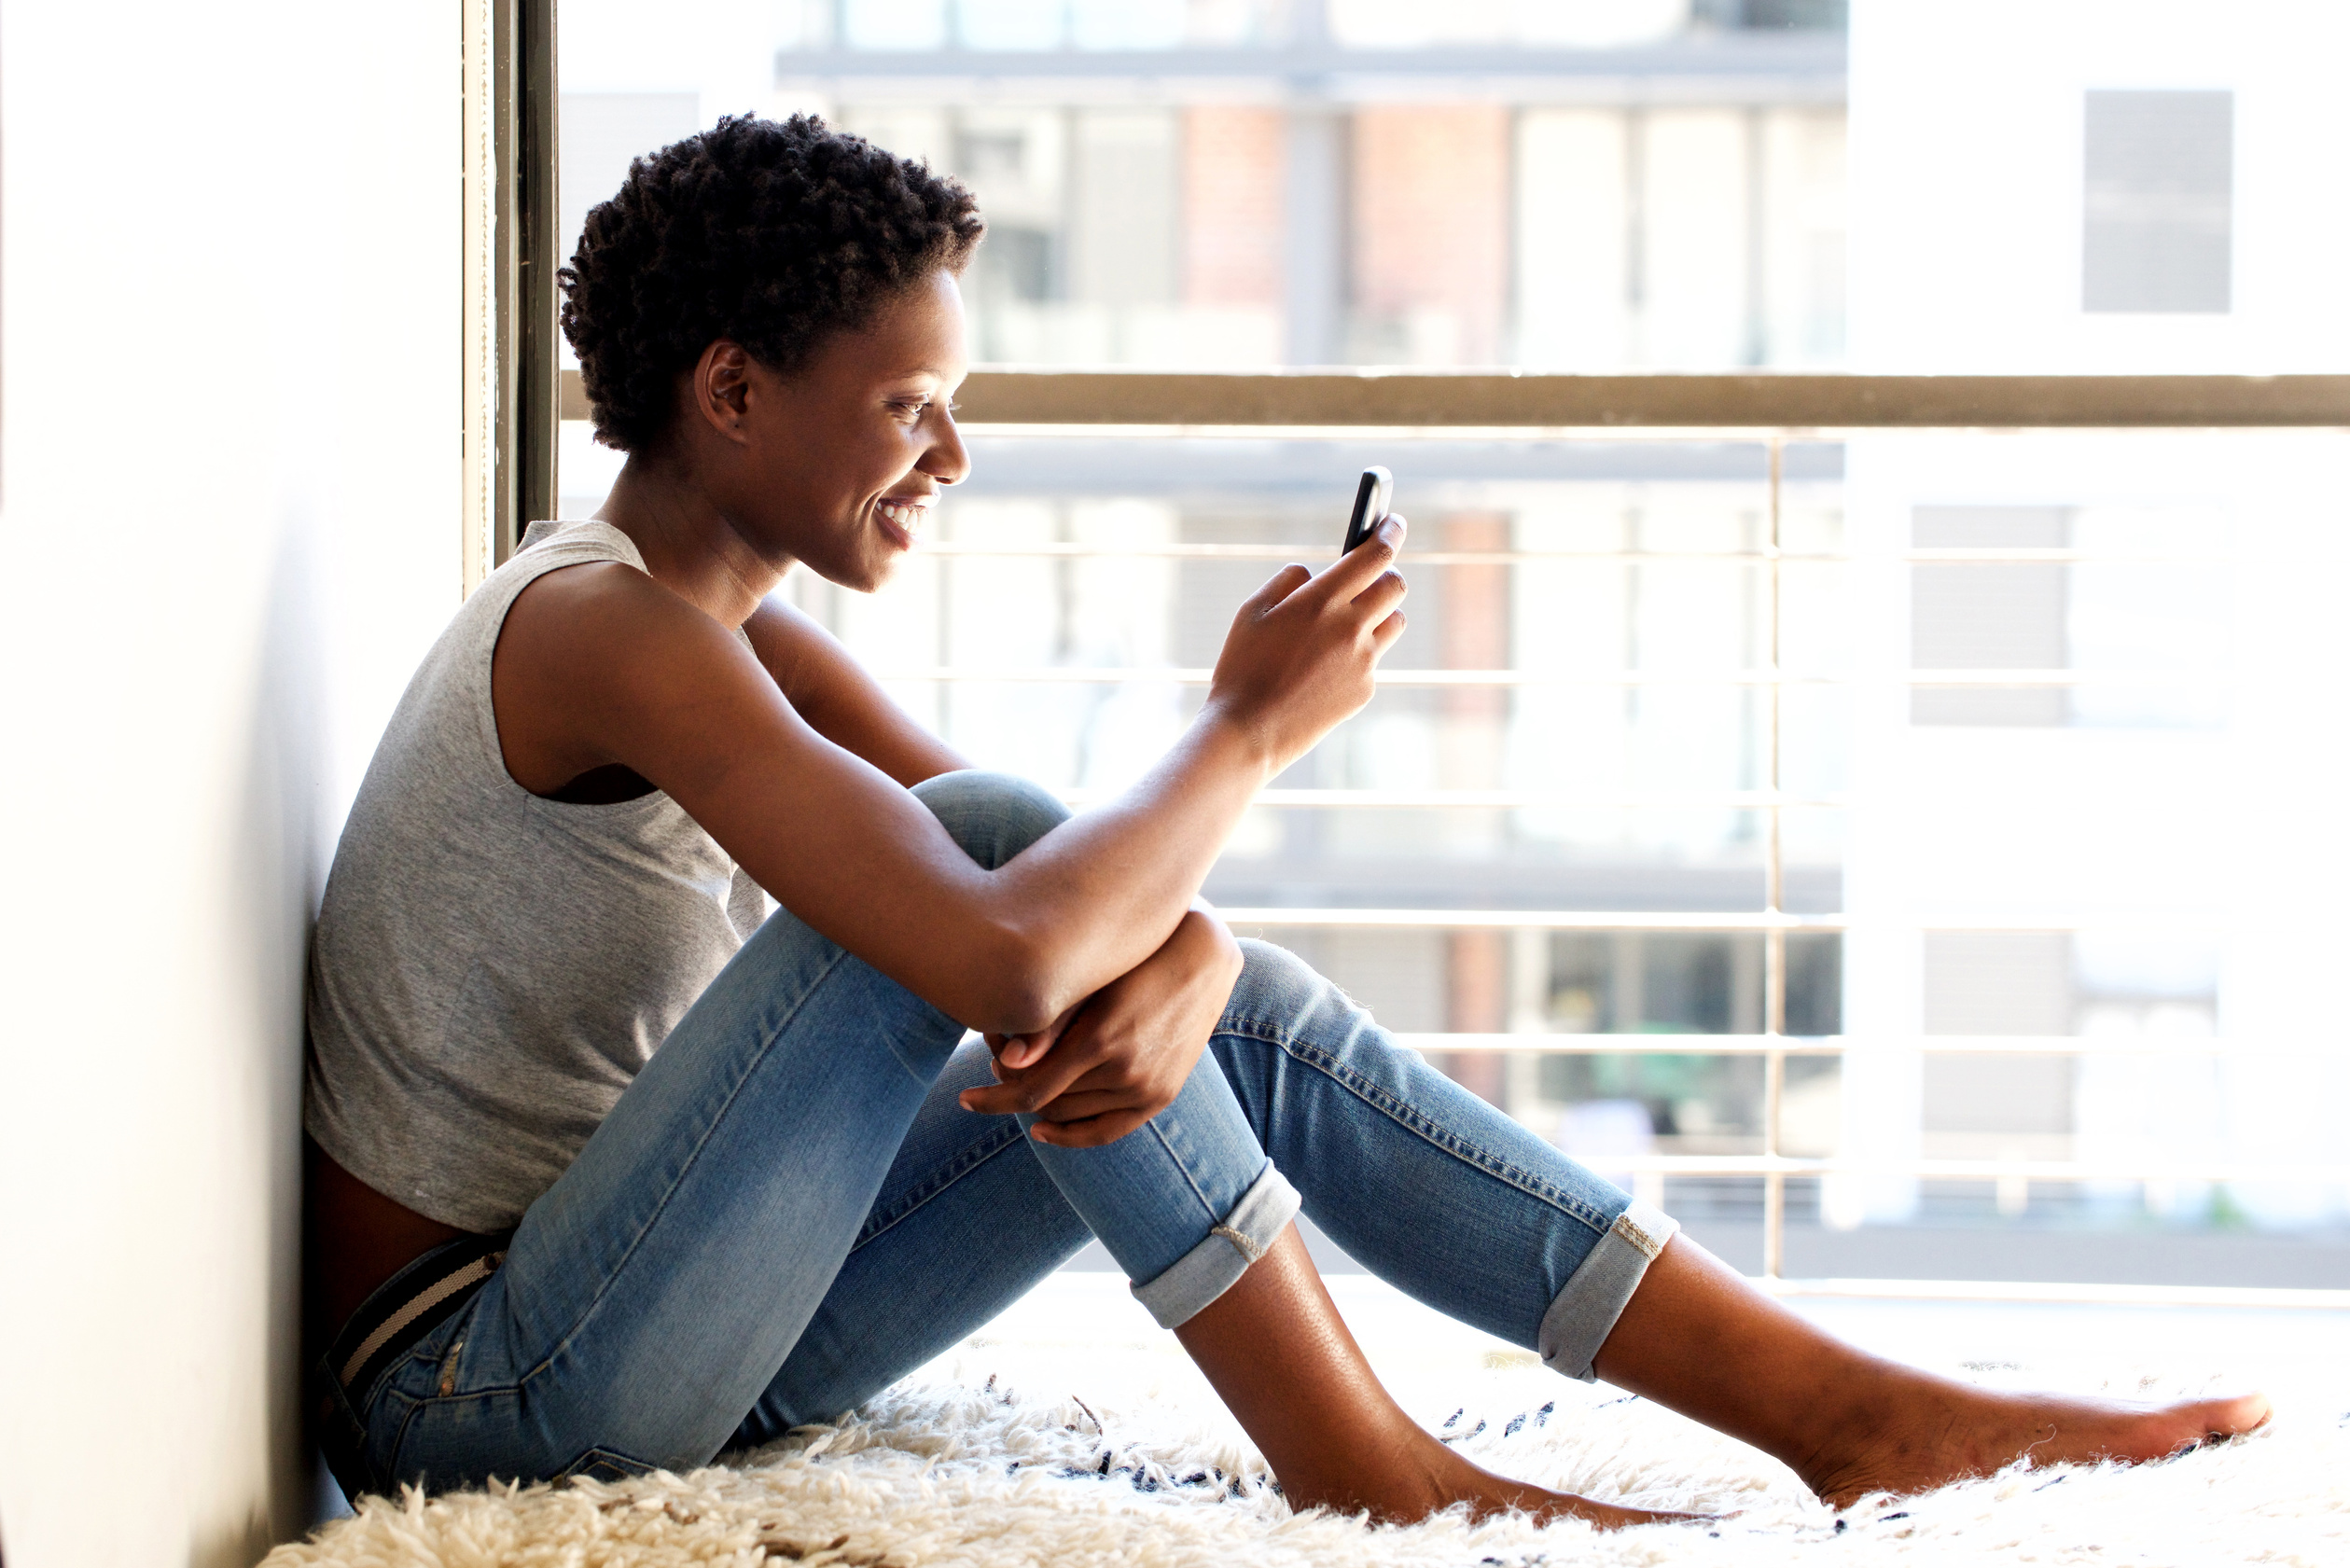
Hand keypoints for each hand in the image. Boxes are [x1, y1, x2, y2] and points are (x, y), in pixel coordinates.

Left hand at [957, 909, 1244, 1147]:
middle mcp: (1125, 1070)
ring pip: (1073, 1115)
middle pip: (1048, 1104)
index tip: (965, 1098)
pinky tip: (1043, 1129)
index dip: (992, 1099)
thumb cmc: (1134, 958)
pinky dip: (1073, 1135)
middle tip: (995, 1067)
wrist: (1201, 958)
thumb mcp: (1088, 983)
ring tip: (1023, 1081)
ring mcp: (1147, 1087)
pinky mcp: (1161, 1095)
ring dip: (1041, 1105)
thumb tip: (1001, 1065)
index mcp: (1099, 1039)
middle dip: (1014, 1091)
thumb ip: (1047, 1026)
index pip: (1030, 1091)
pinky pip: (1108, 1131)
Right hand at [1206, 515, 1408, 774]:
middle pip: (1395, 586)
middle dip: (1384, 574)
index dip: (1389, 533)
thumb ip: (1289, 582)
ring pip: (1394, 622)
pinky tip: (1323, 668)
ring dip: (1378, 614)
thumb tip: (1315, 575)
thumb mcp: (1252, 611)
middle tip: (1368, 576)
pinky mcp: (1365, 689)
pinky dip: (1357, 654)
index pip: (1374, 555)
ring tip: (1346, 623)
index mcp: (1322, 600)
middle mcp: (1351, 627)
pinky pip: (1372, 659)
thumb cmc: (1243, 667)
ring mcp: (1363, 661)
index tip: (1393, 523)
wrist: (1249, 731)